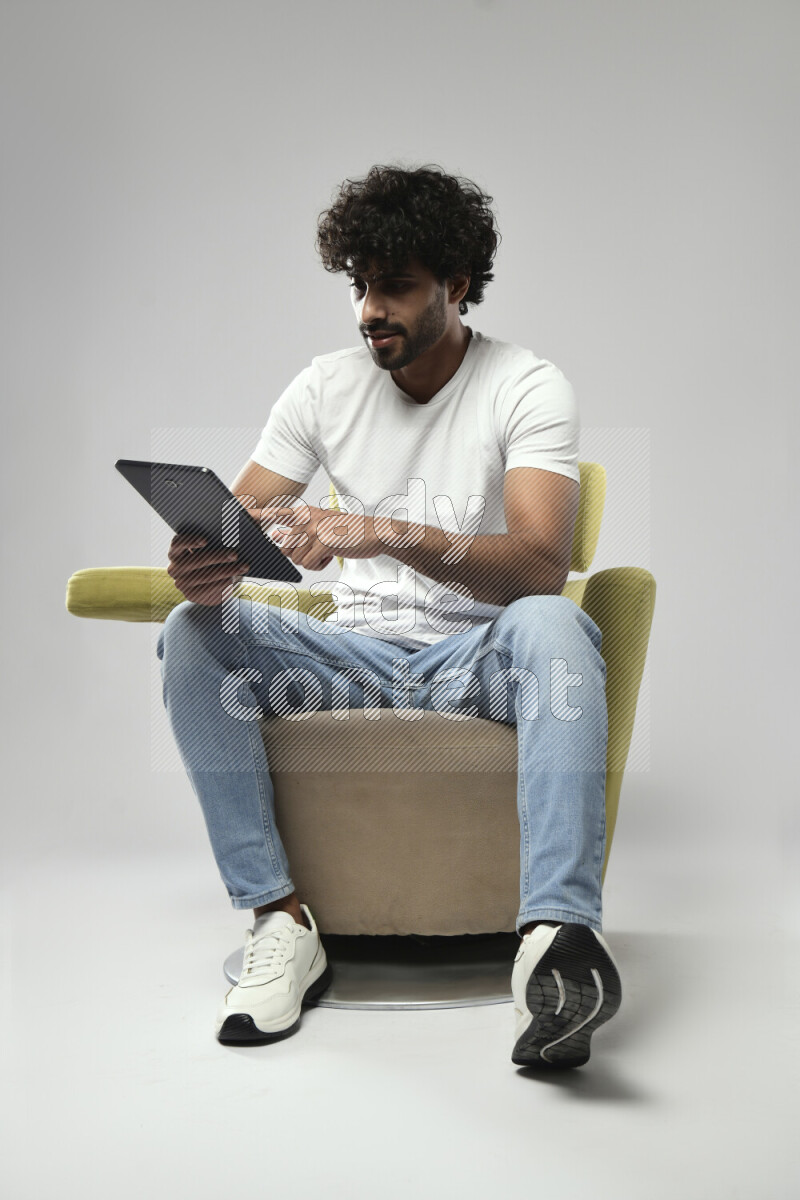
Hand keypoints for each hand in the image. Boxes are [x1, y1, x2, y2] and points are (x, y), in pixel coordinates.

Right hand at [166, 533, 249, 606]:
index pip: (177, 543)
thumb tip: (229, 539)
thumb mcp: (209, 550)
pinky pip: (208, 589)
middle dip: (217, 557)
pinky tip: (234, 578)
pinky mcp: (190, 596)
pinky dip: (223, 583)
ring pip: (205, 576)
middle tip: (235, 554)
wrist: (208, 585)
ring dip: (226, 571)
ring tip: (242, 567)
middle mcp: (174, 568)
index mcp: (175, 551)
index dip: (190, 541)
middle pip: (195, 560)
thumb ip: (213, 543)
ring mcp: (181, 583)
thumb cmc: (210, 559)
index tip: (206, 540)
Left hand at [261, 503, 378, 570]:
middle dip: (298, 555)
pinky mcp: (323, 542)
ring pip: (296, 558)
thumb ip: (299, 531)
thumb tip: (276, 538)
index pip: (276, 513)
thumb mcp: (321, 526)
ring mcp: (314, 529)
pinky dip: (319, 565)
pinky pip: (309, 563)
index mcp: (305, 512)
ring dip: (311, 561)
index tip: (240, 514)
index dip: (257, 515)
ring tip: (327, 550)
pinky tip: (331, 554)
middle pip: (285, 547)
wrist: (374, 533)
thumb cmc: (348, 532)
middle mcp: (307, 518)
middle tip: (317, 549)